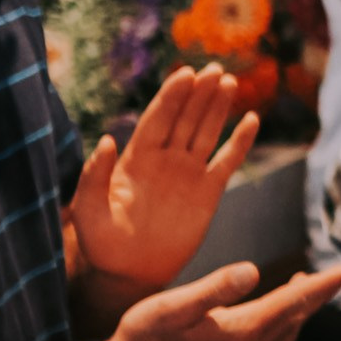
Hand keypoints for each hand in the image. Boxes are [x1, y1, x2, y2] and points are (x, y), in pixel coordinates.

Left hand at [70, 64, 258, 288]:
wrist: (130, 271)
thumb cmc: (103, 242)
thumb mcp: (89, 209)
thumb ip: (95, 175)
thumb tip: (107, 139)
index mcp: (136, 158)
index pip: (158, 119)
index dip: (172, 96)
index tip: (186, 73)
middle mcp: (165, 159)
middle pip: (186, 118)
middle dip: (200, 93)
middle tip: (215, 69)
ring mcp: (189, 173)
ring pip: (207, 132)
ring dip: (219, 108)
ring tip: (230, 82)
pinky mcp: (209, 192)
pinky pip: (229, 161)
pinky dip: (241, 142)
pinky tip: (252, 120)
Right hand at [102, 261, 340, 340]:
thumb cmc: (143, 337)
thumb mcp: (173, 305)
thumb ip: (216, 288)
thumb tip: (253, 270)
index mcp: (241, 332)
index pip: (295, 302)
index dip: (324, 284)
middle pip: (296, 319)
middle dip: (317, 296)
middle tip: (332, 275)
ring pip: (285, 337)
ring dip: (299, 314)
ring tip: (302, 290)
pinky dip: (281, 331)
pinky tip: (272, 322)